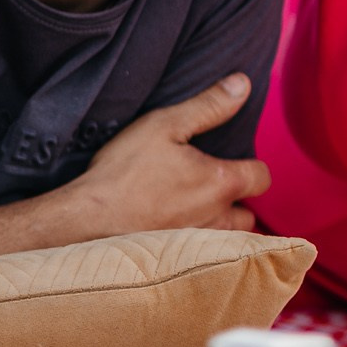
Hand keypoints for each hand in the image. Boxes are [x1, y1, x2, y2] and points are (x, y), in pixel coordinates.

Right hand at [68, 74, 272, 238]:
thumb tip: (242, 85)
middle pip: (249, 214)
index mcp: (221, 184)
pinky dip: (198, 244)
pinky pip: (201, 255)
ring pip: (226, 237)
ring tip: (197, 208)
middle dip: (239, 201)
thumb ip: (207, 106)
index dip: (252, 166)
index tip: (234, 159)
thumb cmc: (123, 172)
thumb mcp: (164, 125)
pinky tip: (174, 229)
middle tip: (214, 186)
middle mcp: (217, 219)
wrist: (85, 221)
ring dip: (221, 224)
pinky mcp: (175, 261)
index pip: (261, 177)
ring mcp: (197, 244)